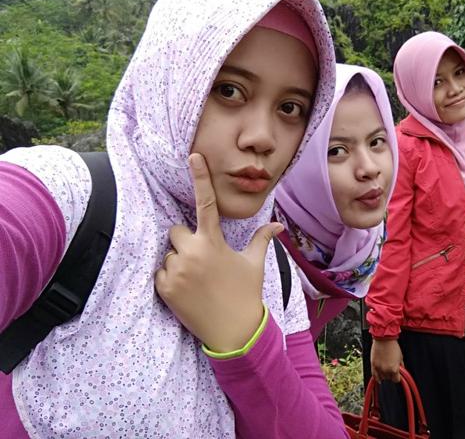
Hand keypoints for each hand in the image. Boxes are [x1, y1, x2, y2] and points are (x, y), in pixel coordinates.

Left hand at [155, 153, 282, 352]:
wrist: (234, 331)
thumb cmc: (246, 293)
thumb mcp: (254, 264)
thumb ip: (263, 240)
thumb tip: (279, 225)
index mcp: (214, 242)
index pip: (206, 203)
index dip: (200, 177)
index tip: (193, 157)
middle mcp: (192, 252)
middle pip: (176, 231)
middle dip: (185, 241)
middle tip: (201, 260)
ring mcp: (176, 270)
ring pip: (168, 253)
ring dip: (178, 261)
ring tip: (197, 280)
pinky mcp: (164, 288)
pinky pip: (160, 272)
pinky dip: (170, 279)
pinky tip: (187, 291)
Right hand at [370, 338, 402, 382]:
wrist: (384, 339)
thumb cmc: (393, 346)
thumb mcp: (400, 357)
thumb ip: (401, 366)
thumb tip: (401, 371)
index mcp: (394, 369)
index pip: (396, 380)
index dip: (397, 377)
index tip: (397, 375)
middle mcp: (386, 370)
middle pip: (389, 378)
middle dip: (391, 375)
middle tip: (391, 369)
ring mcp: (378, 368)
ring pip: (382, 377)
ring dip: (384, 375)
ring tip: (385, 370)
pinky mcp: (373, 364)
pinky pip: (374, 375)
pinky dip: (376, 378)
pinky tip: (378, 379)